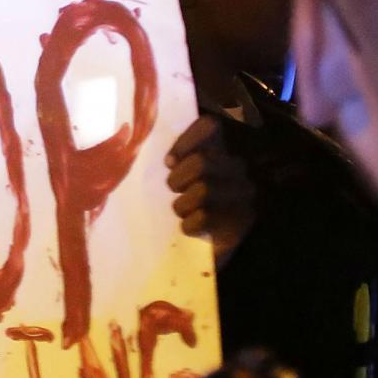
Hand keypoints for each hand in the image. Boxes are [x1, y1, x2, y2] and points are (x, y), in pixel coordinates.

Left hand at [165, 114, 256, 261]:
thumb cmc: (188, 209)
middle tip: (174, 191)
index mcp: (220, 152)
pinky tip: (191, 228)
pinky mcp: (240, 224)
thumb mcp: (179, 179)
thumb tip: (134, 138)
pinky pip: (205, 217)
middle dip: (179, 178)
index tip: (168, 161)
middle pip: (202, 162)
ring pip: (204, 189)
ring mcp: (242, 197)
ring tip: (183, 212)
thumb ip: (172, 160)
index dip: (186, 140)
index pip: (209, 127)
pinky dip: (190, 225)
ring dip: (183, 205)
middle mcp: (236, 170)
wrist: (204, 251)